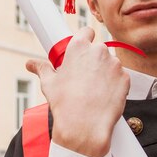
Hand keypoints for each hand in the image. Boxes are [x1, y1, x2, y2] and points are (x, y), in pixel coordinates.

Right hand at [26, 27, 129, 156]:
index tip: (83, 50)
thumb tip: (31, 64)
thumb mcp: (49, 83)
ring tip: (95, 89)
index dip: (85, 39)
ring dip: (105, 72)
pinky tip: (105, 95)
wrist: (84, 125)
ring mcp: (115, 64)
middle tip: (86, 76)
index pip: (87, 31)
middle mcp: (99, 50)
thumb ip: (42, 68)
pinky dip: (115, 84)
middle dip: (94, 60)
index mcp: (79, 46)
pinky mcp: (126, 78)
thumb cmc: (64, 103)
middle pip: (99, 49)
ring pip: (111, 63)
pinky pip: (121, 77)